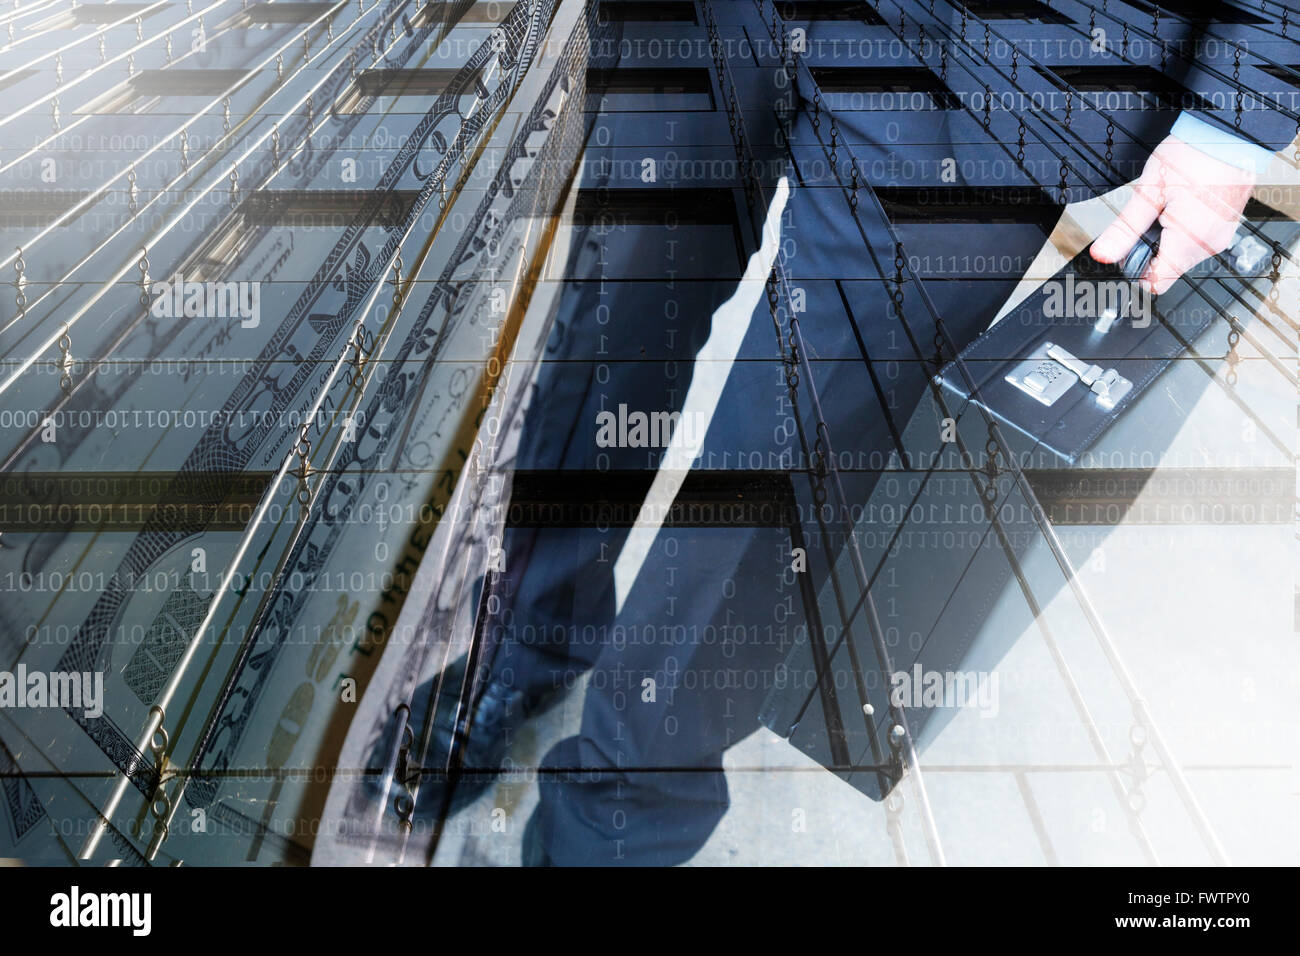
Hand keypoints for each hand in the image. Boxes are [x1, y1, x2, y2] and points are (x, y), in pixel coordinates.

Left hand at [1090, 135, 1253, 293]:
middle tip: (1149, 214)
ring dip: (1166, 237)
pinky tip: (1182, 203)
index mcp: (1189, 241)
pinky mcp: (1225, 226)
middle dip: (1150, 248)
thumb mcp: (1148, 193)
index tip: (1129, 247)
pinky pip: (1195, 240)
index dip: (1135, 269)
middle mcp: (1209, 245)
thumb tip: (1102, 255)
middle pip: (1166, 268)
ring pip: (1180, 255)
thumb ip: (1124, 230)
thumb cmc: (1193, 155)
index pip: (1155, 283)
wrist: (1230, 133)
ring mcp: (1220, 236)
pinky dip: (1182, 229)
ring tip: (1168, 204)